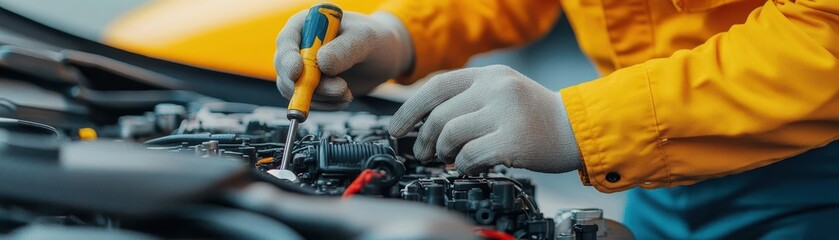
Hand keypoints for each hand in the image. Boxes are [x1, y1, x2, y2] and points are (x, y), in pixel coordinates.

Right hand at [275, 11, 412, 109]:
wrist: (385, 57)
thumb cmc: (376, 39)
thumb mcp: (366, 39)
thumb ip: (345, 49)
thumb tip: (322, 64)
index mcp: (309, 23)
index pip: (287, 40)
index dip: (287, 57)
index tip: (297, 72)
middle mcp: (301, 45)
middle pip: (286, 69)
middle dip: (308, 84)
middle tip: (340, 89)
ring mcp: (304, 67)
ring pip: (296, 89)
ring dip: (321, 97)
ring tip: (347, 93)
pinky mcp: (312, 86)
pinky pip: (309, 101)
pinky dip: (326, 104)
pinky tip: (344, 98)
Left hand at [389, 65, 580, 174]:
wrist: (575, 130)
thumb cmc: (537, 116)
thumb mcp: (502, 92)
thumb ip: (468, 101)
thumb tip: (427, 125)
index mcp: (489, 75)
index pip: (436, 86)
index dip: (410, 109)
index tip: (397, 127)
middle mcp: (496, 89)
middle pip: (439, 114)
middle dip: (424, 138)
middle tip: (423, 152)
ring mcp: (505, 114)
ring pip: (451, 135)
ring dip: (442, 152)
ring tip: (447, 158)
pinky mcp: (512, 140)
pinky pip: (469, 156)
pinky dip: (462, 165)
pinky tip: (467, 166)